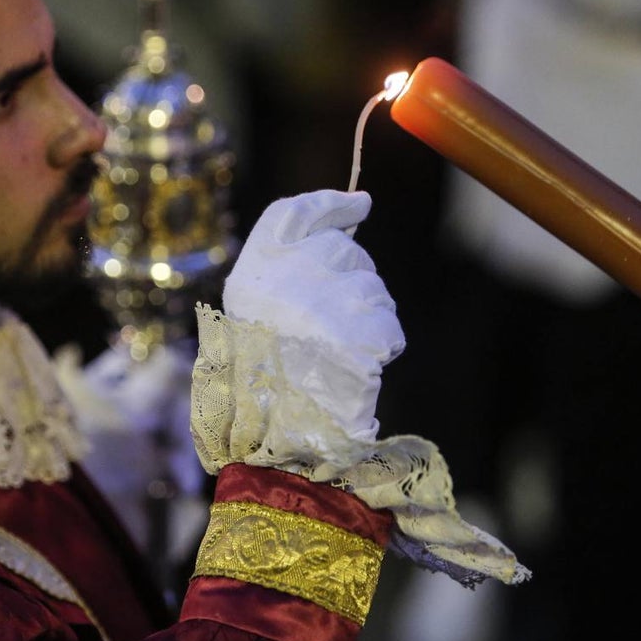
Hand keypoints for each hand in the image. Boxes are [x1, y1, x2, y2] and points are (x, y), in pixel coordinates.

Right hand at [222, 190, 404, 439]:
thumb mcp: (253, 308)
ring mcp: (333, 304)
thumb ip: (291, 258)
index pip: (297, 213)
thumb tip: (360, 206)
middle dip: (345, 280)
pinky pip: (387, 328)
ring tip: (330, 353)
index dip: (331, 205)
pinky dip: (378, 348)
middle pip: (344, 251)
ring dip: (362, 317)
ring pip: (370, 290)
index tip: (359, 205)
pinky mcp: (367, 335)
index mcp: (255, 270)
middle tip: (320, 325)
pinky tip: (352, 369)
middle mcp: (293, 275)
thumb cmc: (261, 372)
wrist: (275, 435)